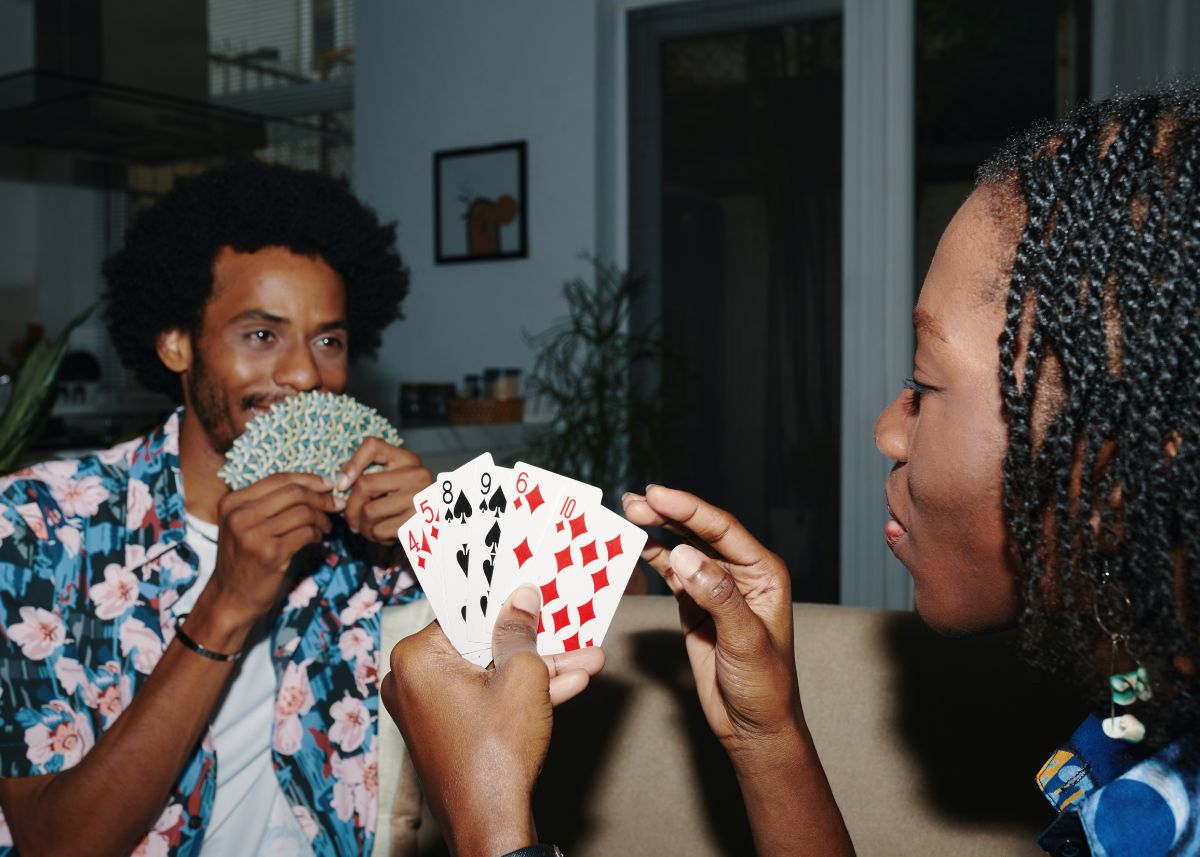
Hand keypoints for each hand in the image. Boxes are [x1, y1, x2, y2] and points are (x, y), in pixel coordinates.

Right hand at [192, 473, 341, 647]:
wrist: (230, 598)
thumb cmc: (244, 559)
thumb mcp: (244, 525)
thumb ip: (269, 504)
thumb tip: (317, 485)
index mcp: (233, 502)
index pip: (278, 478)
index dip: (308, 479)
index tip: (328, 485)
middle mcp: (240, 515)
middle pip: (294, 493)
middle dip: (321, 497)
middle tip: (336, 505)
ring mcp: (253, 535)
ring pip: (303, 512)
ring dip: (322, 518)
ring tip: (326, 526)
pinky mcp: (270, 554)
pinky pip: (306, 533)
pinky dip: (317, 534)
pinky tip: (317, 539)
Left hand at [338, 438, 432, 542]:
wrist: (434, 526)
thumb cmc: (404, 502)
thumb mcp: (392, 479)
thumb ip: (370, 474)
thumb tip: (341, 485)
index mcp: (408, 459)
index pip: (373, 446)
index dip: (352, 464)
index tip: (342, 485)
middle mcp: (417, 475)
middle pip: (365, 484)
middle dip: (351, 506)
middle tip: (350, 519)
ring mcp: (420, 499)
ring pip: (369, 511)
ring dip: (361, 525)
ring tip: (366, 528)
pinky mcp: (419, 523)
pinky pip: (380, 530)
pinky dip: (374, 536)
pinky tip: (381, 534)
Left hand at [382, 586, 603, 856]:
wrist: (491, 825)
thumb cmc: (496, 755)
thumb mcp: (522, 678)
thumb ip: (520, 632)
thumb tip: (521, 598)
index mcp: (417, 658)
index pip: (464, 613)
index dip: (505, 601)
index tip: (528, 586)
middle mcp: (413, 681)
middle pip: (482, 644)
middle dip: (533, 641)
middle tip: (565, 623)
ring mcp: (430, 709)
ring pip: (492, 675)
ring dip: (540, 670)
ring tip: (587, 658)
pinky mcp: (449, 731)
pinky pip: (488, 699)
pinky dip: (523, 694)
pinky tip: (570, 683)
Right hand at [622, 485, 802, 754]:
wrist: (753, 727)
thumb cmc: (764, 686)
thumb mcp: (745, 641)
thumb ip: (717, 596)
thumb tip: (684, 555)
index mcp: (763, 574)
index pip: (722, 530)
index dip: (688, 509)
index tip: (658, 494)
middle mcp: (740, 574)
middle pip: (700, 533)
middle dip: (668, 513)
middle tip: (634, 501)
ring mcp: (716, 588)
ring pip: (684, 549)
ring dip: (658, 530)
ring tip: (630, 512)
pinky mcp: (696, 606)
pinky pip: (673, 574)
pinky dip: (654, 558)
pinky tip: (636, 545)